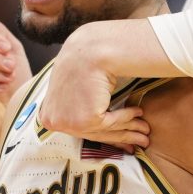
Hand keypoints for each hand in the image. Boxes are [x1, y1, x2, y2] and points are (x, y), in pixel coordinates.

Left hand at [39, 23, 149, 148]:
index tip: (121, 142)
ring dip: (129, 130)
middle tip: (139, 141)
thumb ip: (74, 106)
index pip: (78, 130)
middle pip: (93, 134)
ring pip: (104, 130)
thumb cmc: (82, 64)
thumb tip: (87, 122)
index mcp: (48, 115)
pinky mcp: (86, 120)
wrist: (89, 51)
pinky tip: (138, 112)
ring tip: (145, 129)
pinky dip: (127, 117)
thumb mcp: (70, 88)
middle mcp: (54, 122)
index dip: (104, 136)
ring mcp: (68, 123)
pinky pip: (111, 122)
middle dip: (120, 137)